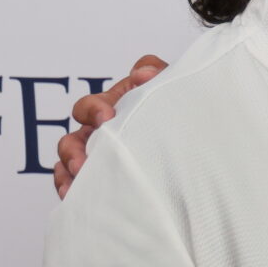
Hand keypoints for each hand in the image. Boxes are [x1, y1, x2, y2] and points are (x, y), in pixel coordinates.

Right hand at [53, 55, 167, 197]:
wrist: (198, 137)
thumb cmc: (177, 106)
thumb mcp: (169, 85)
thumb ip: (156, 72)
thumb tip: (142, 74)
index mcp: (111, 106)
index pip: (90, 105)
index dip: (94, 110)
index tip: (107, 118)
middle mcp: (99, 130)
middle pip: (72, 140)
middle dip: (75, 148)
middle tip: (84, 162)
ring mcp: (98, 152)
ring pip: (70, 159)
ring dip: (70, 168)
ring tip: (80, 180)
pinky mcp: (101, 173)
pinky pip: (74, 179)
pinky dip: (69, 185)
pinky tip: (73, 194)